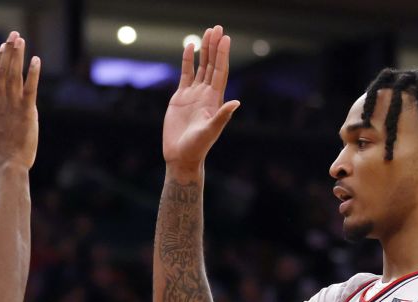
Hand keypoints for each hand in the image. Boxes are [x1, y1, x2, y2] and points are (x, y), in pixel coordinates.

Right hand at [0, 30, 39, 169]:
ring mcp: (12, 107)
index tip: (2, 47)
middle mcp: (0, 103)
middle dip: (8, 52)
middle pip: (2, 72)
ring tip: (21, 41)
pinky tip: (36, 60)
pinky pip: (30, 89)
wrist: (7, 165)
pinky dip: (33, 74)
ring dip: (17, 57)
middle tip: (13, 35)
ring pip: (14, 76)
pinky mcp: (26, 113)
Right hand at [163, 25, 239, 174]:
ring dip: (204, 51)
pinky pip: (186, 75)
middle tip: (217, 28)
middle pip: (212, 65)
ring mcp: (193, 95)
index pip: (220, 72)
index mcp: (215, 100)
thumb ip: (222, 116)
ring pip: (201, 67)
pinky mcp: (180, 98)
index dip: (223, 55)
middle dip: (214, 47)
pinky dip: (188, 61)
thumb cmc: (197, 147)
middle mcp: (206, 94)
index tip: (225, 39)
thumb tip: (237, 102)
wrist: (181, 156)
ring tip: (206, 33)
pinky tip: (190, 48)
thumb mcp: (210, 131)